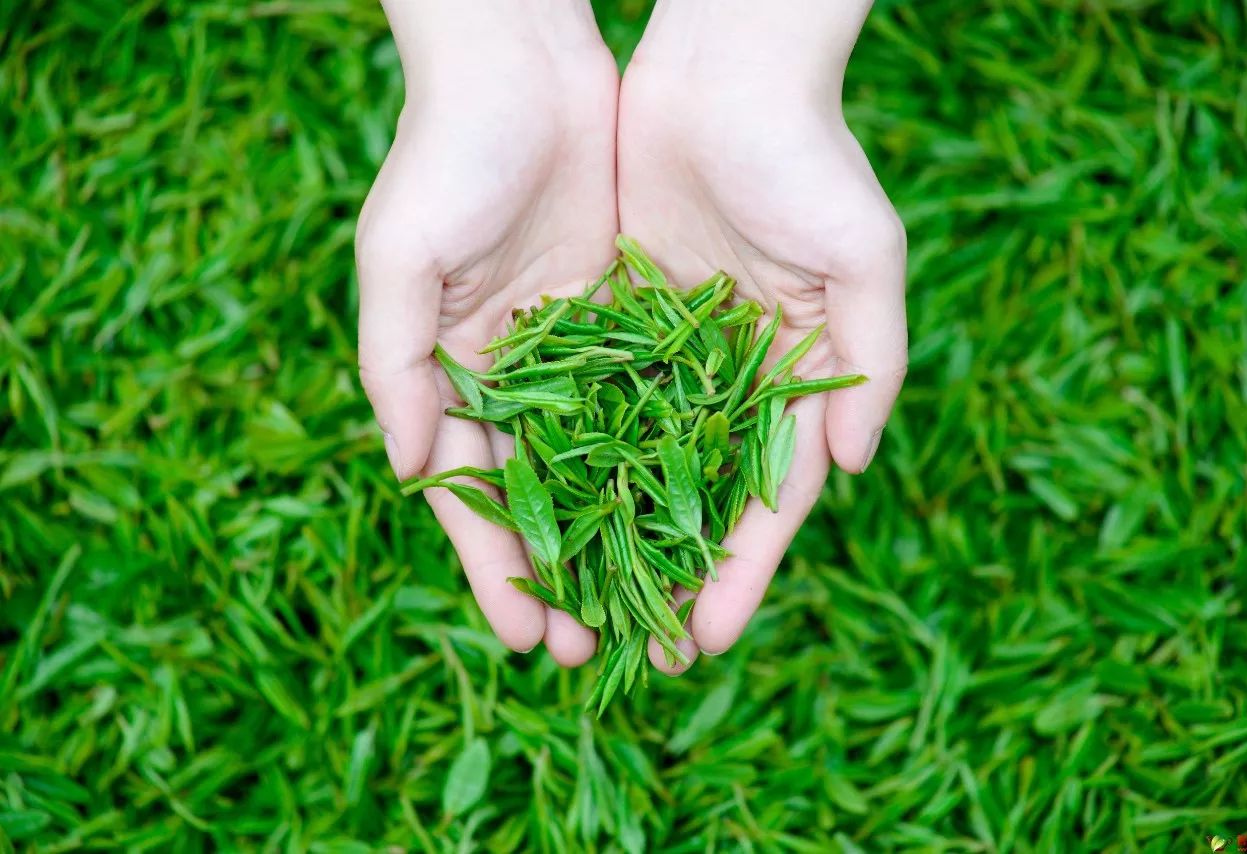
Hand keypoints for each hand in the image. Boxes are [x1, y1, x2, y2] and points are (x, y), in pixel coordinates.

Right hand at [356, 2, 616, 663]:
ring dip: (628, 534)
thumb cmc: (446, 156)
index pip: (476, 494)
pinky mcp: (631, 315)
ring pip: (607, 461)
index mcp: (452, 375)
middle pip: (545, 496)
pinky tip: (699, 512)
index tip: (530, 639)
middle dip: (569, 574)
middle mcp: (515, 375)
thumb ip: (397, 367)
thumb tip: (414, 472)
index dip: (499, 569)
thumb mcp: (402, 260)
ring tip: (660, 607)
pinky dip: (673, 456)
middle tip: (600, 652)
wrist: (523, 66)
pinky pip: (657, 396)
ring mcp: (578, 349)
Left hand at [617, 0, 907, 670]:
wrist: (725, 69)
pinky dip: (563, 457)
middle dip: (667, 577)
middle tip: (635, 657)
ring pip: (632, 465)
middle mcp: (728, 381)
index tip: (707, 641)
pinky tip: (536, 514)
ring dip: (607, 538)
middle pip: (694, 501)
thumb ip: (871, 365)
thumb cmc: (811, 155)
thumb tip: (855, 469)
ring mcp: (667, 355)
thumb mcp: (863, 258)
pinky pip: (584, 399)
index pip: (766, 500)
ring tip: (575, 611)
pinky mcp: (611, 316)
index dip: (740, 573)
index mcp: (793, 382)